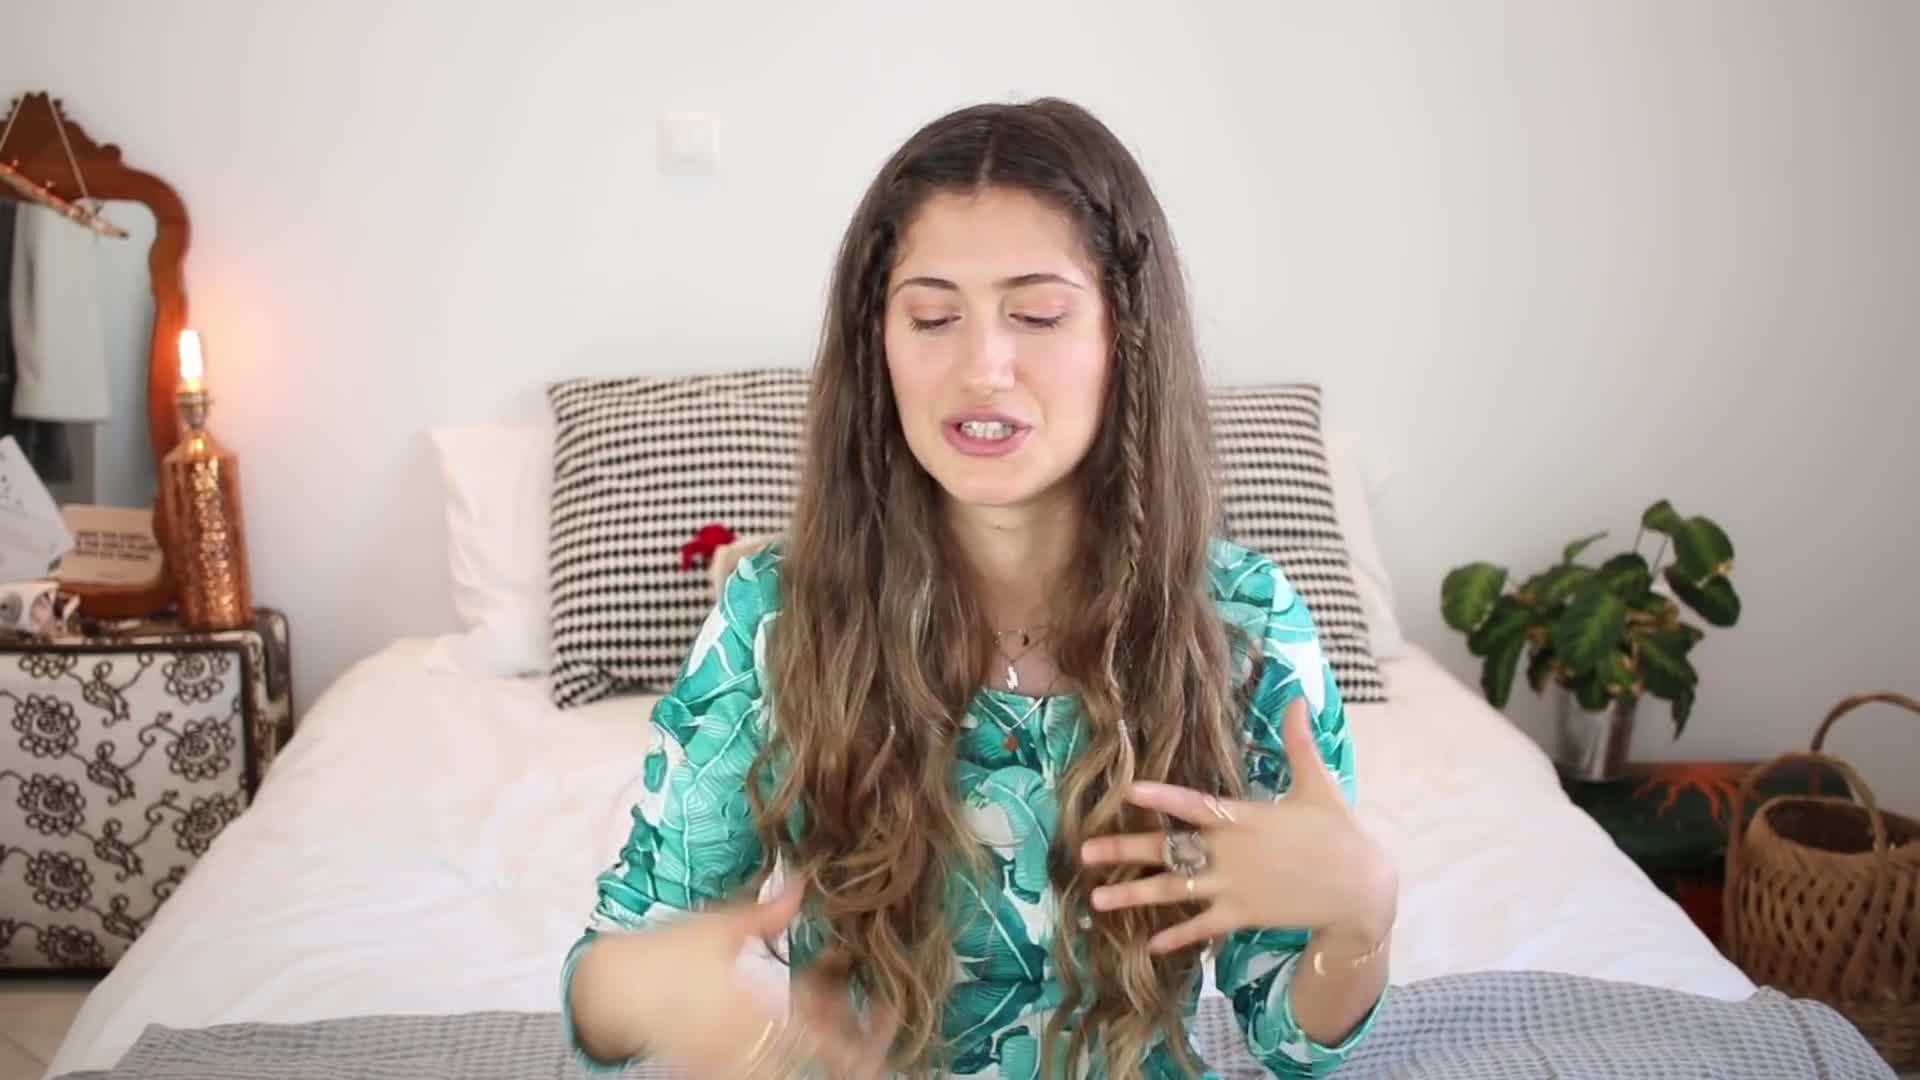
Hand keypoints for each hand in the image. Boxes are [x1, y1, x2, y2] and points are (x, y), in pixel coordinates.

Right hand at [610, 881, 897, 1077]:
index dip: (862, 1008)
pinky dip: (786, 1070)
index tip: (892, 1007)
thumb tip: (804, 882)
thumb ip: (768, 913)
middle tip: (886, 1049)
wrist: (621, 986)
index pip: (825, 1001)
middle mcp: (753, 1024)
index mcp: (761, 985)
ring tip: (859, 1063)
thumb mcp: (722, 924)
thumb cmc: (672, 949)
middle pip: (819, 1047)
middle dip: (859, 1050)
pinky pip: (760, 1076)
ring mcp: (735, 1052)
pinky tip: (801, 1063)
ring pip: (795, 1069)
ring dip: (830, 1064)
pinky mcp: (716, 1070)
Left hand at [1079, 699, 1397, 954]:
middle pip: (1169, 850)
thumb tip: (1298, 698)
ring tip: (1097, 900)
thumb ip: (1299, 742)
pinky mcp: (1243, 915)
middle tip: (1084, 853)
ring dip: (1134, 895)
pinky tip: (1148, 944)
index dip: (1161, 796)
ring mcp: (1234, 887)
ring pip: (1175, 891)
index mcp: (1244, 818)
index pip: (1194, 804)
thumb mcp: (1318, 783)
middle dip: (1125, 851)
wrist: (1361, 889)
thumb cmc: (1338, 832)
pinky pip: (1202, 927)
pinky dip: (1176, 936)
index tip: (1127, 790)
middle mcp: (1231, 853)